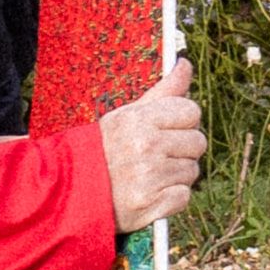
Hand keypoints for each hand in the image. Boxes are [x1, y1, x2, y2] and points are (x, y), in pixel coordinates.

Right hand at [99, 61, 203, 226]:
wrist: (72, 191)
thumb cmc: (103, 149)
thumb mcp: (127, 114)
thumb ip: (162, 91)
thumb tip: (186, 64)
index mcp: (140, 120)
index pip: (191, 111)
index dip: (182, 121)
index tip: (166, 130)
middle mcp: (146, 147)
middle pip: (197, 142)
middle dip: (182, 148)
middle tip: (158, 154)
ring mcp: (150, 178)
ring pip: (192, 170)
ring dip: (176, 174)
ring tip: (150, 174)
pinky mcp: (152, 205)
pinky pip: (184, 196)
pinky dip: (171, 197)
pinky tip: (151, 192)